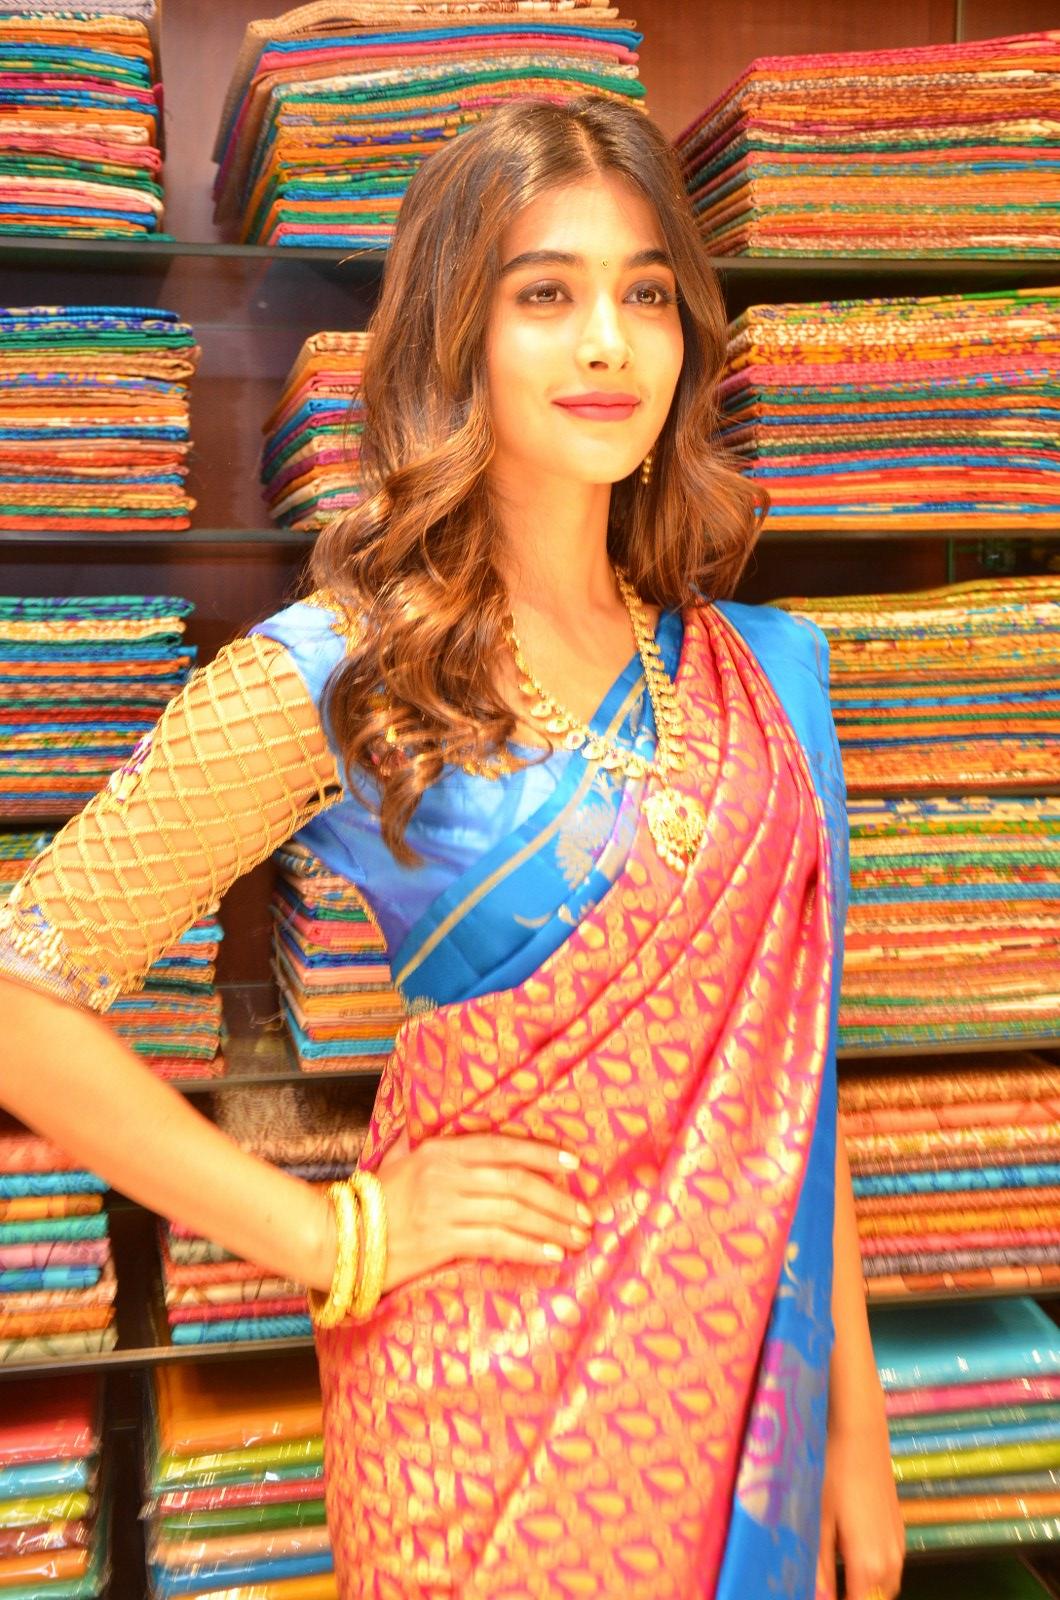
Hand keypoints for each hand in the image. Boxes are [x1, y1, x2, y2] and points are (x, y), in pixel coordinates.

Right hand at [374, 1131, 591, 1295]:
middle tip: (586, 1215)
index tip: (575, 1165)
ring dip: (552, 1226)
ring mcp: (444, 1208)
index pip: (504, 1147)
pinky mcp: (440, 1241)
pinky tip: (551, 1255)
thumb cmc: (376, 1199)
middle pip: (517, 1182)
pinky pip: (495, 1242)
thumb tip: (455, 1128)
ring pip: (512, 1213)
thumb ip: (435, 1145)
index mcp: (441, 1149)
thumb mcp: (404, 1157)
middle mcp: (447, 1174)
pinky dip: (528, 1248)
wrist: (337, 1236)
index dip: (543, 1155)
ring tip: (578, 1237)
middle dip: (558, 1199)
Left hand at [815, 1418, 904, 1599]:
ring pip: (885, 1587)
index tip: (820, 1595)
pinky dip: (874, 1573)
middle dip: (855, 1597)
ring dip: (865, 1589)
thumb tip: (818, 1597)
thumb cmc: (833, 1472)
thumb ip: (819, 1568)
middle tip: (826, 1587)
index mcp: (869, 1564)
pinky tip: (849, 1555)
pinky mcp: (898, 1529)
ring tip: (835, 1577)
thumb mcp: (818, 1521)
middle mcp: (891, 1561)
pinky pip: (891, 1567)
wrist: (860, 1431)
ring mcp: (898, 1544)